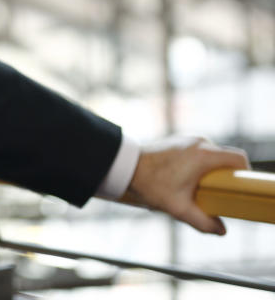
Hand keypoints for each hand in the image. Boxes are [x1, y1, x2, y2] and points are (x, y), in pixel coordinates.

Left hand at [121, 136, 248, 234]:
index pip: (239, 159)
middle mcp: (200, 142)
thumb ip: (202, 221)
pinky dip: (199, 166)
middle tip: (215, 195)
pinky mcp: (180, 141)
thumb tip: (221, 230)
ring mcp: (189, 139)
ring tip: (197, 189)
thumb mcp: (177, 207)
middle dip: (225, 178)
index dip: (244, 174)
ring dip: (210, 173)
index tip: (237, 190)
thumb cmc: (150, 183)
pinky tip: (186, 181)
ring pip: (212, 157)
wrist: (124, 165)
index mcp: (205, 155)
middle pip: (226, 160)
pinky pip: (200, 153)